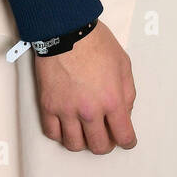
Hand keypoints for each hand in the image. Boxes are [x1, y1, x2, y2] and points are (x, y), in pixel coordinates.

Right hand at [33, 20, 136, 153]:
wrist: (67, 31)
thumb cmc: (97, 43)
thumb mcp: (124, 64)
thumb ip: (127, 92)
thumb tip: (124, 113)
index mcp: (112, 100)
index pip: (123, 135)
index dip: (127, 142)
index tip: (126, 141)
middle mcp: (89, 111)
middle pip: (98, 146)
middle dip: (106, 145)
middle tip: (106, 136)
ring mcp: (67, 111)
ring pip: (74, 145)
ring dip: (83, 143)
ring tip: (85, 132)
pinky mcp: (48, 106)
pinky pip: (52, 134)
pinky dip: (60, 135)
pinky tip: (66, 126)